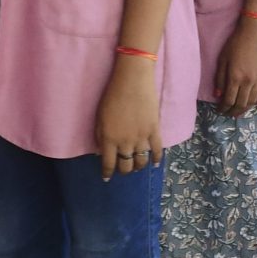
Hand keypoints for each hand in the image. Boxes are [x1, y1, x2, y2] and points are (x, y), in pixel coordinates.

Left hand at [96, 57, 161, 179]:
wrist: (132, 80)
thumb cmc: (112, 95)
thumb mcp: (99, 117)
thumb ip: (99, 136)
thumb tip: (101, 152)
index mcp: (109, 139)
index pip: (109, 164)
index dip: (107, 173)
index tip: (107, 177)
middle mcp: (125, 142)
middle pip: (126, 165)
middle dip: (124, 171)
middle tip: (123, 169)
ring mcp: (141, 137)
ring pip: (141, 161)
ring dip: (138, 166)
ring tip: (137, 166)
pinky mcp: (154, 130)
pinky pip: (157, 150)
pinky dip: (157, 159)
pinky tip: (155, 163)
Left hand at [213, 17, 256, 117]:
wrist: (256, 31)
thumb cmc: (236, 42)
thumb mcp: (223, 59)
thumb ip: (220, 78)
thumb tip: (218, 95)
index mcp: (235, 77)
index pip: (228, 100)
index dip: (223, 108)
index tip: (220, 110)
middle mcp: (248, 82)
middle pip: (241, 104)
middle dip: (233, 112)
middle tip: (228, 114)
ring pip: (253, 101)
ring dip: (245, 108)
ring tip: (239, 110)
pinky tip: (253, 102)